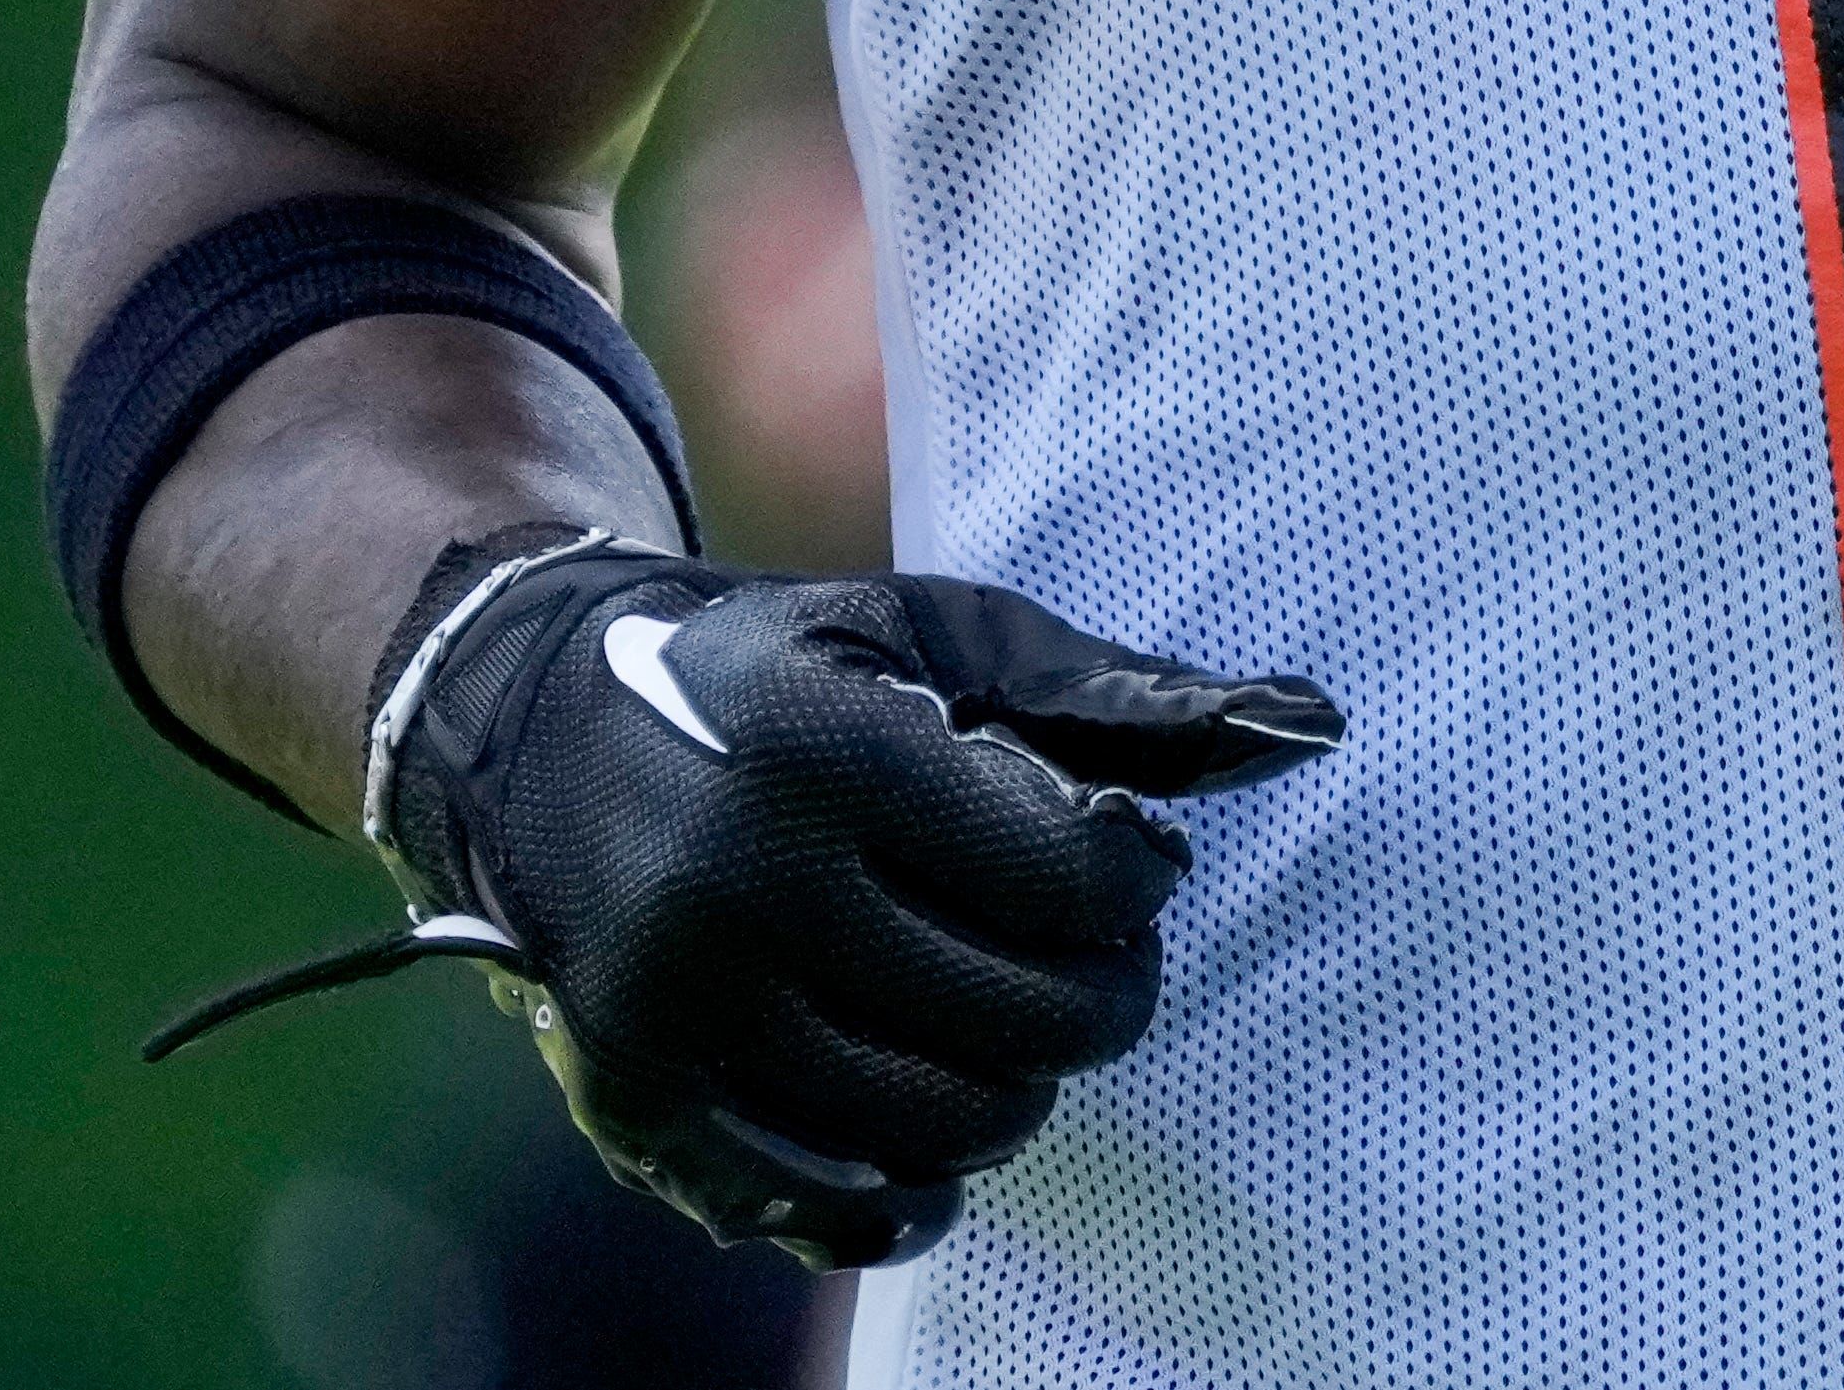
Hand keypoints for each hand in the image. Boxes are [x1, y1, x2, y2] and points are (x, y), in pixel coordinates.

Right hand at [372, 541, 1343, 1264]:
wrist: (534, 726)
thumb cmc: (787, 672)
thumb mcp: (938, 635)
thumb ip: (1120, 697)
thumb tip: (1309, 729)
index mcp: (830, 751)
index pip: (1071, 879)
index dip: (1137, 883)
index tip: (1122, 861)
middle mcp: (744, 886)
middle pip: (1022, 1020)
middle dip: (1100, 994)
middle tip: (1087, 954)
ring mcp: (682, 1008)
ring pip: (942, 1126)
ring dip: (1018, 1090)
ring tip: (1004, 1017)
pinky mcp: (638, 1097)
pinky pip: (830, 1208)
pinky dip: (913, 1191)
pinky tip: (930, 1124)